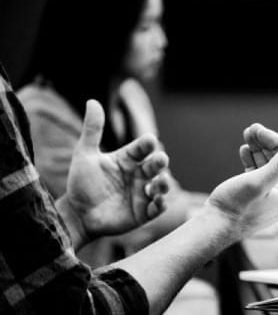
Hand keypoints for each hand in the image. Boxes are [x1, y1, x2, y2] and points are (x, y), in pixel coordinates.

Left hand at [60, 100, 169, 244]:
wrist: (77, 214)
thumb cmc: (81, 183)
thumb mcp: (84, 155)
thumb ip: (92, 130)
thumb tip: (92, 101)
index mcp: (127, 160)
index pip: (140, 149)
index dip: (146, 144)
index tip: (149, 140)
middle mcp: (137, 175)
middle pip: (154, 166)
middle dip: (159, 162)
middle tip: (161, 159)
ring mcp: (142, 194)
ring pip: (160, 187)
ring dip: (164, 184)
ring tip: (161, 182)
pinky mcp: (143, 213)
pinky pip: (157, 208)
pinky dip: (160, 204)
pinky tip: (158, 201)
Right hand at [205, 123, 277, 236]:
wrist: (213, 228)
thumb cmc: (234, 207)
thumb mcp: (257, 182)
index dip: (274, 141)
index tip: (257, 129)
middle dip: (265, 143)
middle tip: (250, 129)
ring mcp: (271, 198)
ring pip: (268, 166)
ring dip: (258, 149)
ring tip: (246, 135)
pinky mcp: (258, 198)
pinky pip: (260, 174)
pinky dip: (252, 161)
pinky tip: (244, 151)